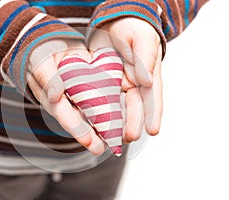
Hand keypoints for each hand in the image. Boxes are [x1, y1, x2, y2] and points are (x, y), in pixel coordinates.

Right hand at [27, 39, 106, 154]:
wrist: (49, 43)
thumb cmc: (41, 53)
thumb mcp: (40, 62)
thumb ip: (47, 79)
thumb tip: (55, 96)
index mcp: (51, 97)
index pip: (65, 116)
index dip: (78, 130)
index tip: (90, 143)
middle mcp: (64, 100)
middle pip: (78, 120)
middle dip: (91, 135)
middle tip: (103, 149)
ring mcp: (75, 94)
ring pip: (89, 113)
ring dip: (101, 126)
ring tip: (115, 140)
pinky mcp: (86, 85)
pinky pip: (97, 97)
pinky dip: (108, 107)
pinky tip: (120, 116)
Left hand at [89, 17, 162, 142]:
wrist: (113, 19)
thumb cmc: (133, 26)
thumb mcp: (142, 38)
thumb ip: (146, 59)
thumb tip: (147, 83)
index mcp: (148, 74)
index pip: (153, 97)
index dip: (153, 115)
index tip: (153, 131)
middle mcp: (134, 82)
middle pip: (135, 106)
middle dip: (133, 123)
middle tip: (128, 138)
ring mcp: (118, 82)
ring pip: (118, 105)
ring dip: (117, 121)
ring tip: (113, 136)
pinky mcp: (102, 80)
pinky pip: (101, 96)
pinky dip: (100, 109)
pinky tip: (96, 119)